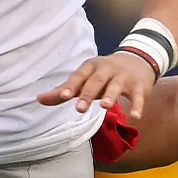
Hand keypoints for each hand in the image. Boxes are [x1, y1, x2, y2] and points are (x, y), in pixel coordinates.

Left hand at [37, 52, 156, 118]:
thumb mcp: (85, 80)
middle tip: (80, 108)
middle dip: (88, 94)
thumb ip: (63, 91)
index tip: (63, 96)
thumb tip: (38, 99)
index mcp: (91, 67)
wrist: (138, 60)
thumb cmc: (104, 75)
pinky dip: (138, 105)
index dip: (71, 85)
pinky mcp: (139, 86)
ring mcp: (124, 77)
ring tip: (105, 107)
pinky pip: (138, 96)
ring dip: (111, 95)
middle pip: (97, 81)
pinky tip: (136, 117)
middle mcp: (107, 69)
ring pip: (117, 86)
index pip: (79, 76)